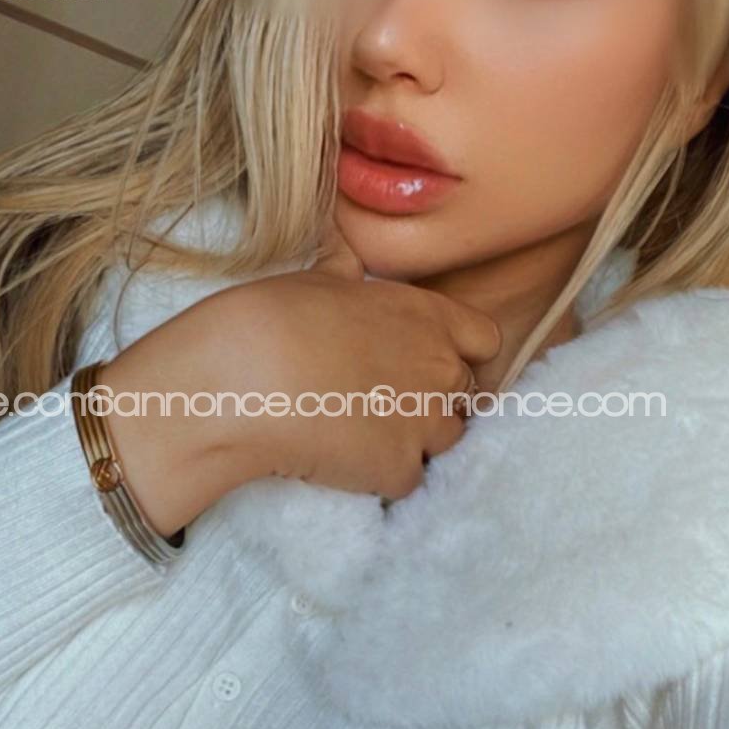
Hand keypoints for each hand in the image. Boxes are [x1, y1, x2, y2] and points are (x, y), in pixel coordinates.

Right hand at [96, 217, 500, 536]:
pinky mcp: (399, 470)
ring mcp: (424, 424)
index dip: (458, 353)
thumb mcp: (318, 277)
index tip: (423, 362)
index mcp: (427, 315)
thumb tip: (343, 248)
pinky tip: (340, 460)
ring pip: (443, 442)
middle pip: (464, 394)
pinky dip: (380, 477)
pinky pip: (406, 481)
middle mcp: (439, 368)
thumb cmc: (272, 318)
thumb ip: (348, 271)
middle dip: (432, 400)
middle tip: (378, 402)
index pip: (485, 340)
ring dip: (412, 441)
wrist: (244, 380)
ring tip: (358, 433)